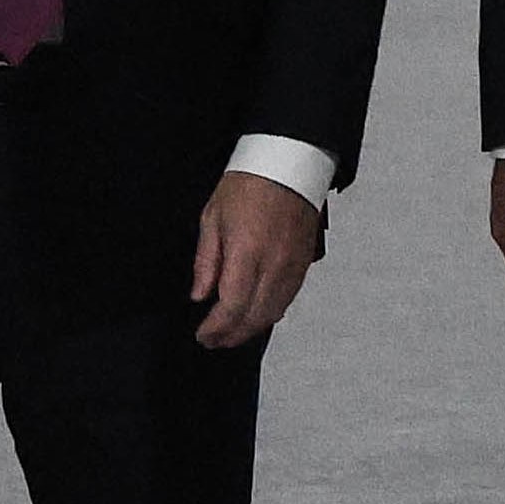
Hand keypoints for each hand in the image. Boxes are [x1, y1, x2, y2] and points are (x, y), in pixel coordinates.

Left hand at [190, 170, 319, 348]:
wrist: (288, 163)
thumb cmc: (248, 183)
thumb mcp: (213, 216)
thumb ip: (206, 261)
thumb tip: (199, 294)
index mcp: (247, 254)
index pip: (231, 308)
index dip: (215, 329)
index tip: (202, 335)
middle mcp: (274, 266)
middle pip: (254, 318)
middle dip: (231, 336)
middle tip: (214, 340)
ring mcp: (293, 267)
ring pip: (274, 313)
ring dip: (251, 329)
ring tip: (232, 332)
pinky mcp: (305, 263)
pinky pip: (288, 299)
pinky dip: (270, 313)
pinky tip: (257, 314)